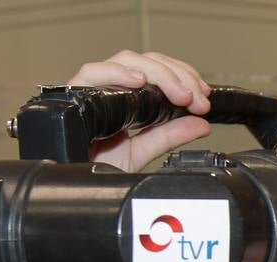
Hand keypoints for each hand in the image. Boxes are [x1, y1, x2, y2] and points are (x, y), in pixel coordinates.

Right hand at [68, 49, 212, 171]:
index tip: (204, 97)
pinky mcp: (75, 92)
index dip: (184, 78)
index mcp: (128, 98)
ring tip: (177, 93)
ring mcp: (93, 87)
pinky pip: (93, 72)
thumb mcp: (141, 153)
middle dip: (177, 76)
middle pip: (147, 62)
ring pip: (126, 60)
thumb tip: (202, 125)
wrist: (72, 186)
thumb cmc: (96, 168)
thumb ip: (169, 137)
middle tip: (195, 98)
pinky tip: (138, 81)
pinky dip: (117, 72)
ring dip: (157, 72)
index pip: (159, 72)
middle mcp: (111, 88)